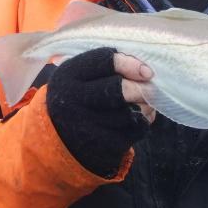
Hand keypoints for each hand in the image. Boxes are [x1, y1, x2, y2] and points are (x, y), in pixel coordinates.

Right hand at [46, 47, 153, 177]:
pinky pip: (132, 131)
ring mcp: (84, 125)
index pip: (104, 61)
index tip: (147, 71)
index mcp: (69, 74)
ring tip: (146, 102)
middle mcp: (73, 99)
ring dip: (145, 106)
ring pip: (129, 113)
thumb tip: (145, 71)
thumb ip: (108, 66)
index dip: (130, 64)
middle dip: (141, 89)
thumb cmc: (78, 97)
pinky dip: (143, 122)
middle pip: (118, 90)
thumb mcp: (81, 75)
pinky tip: (140, 117)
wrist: (56, 137)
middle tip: (152, 88)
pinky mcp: (98, 146)